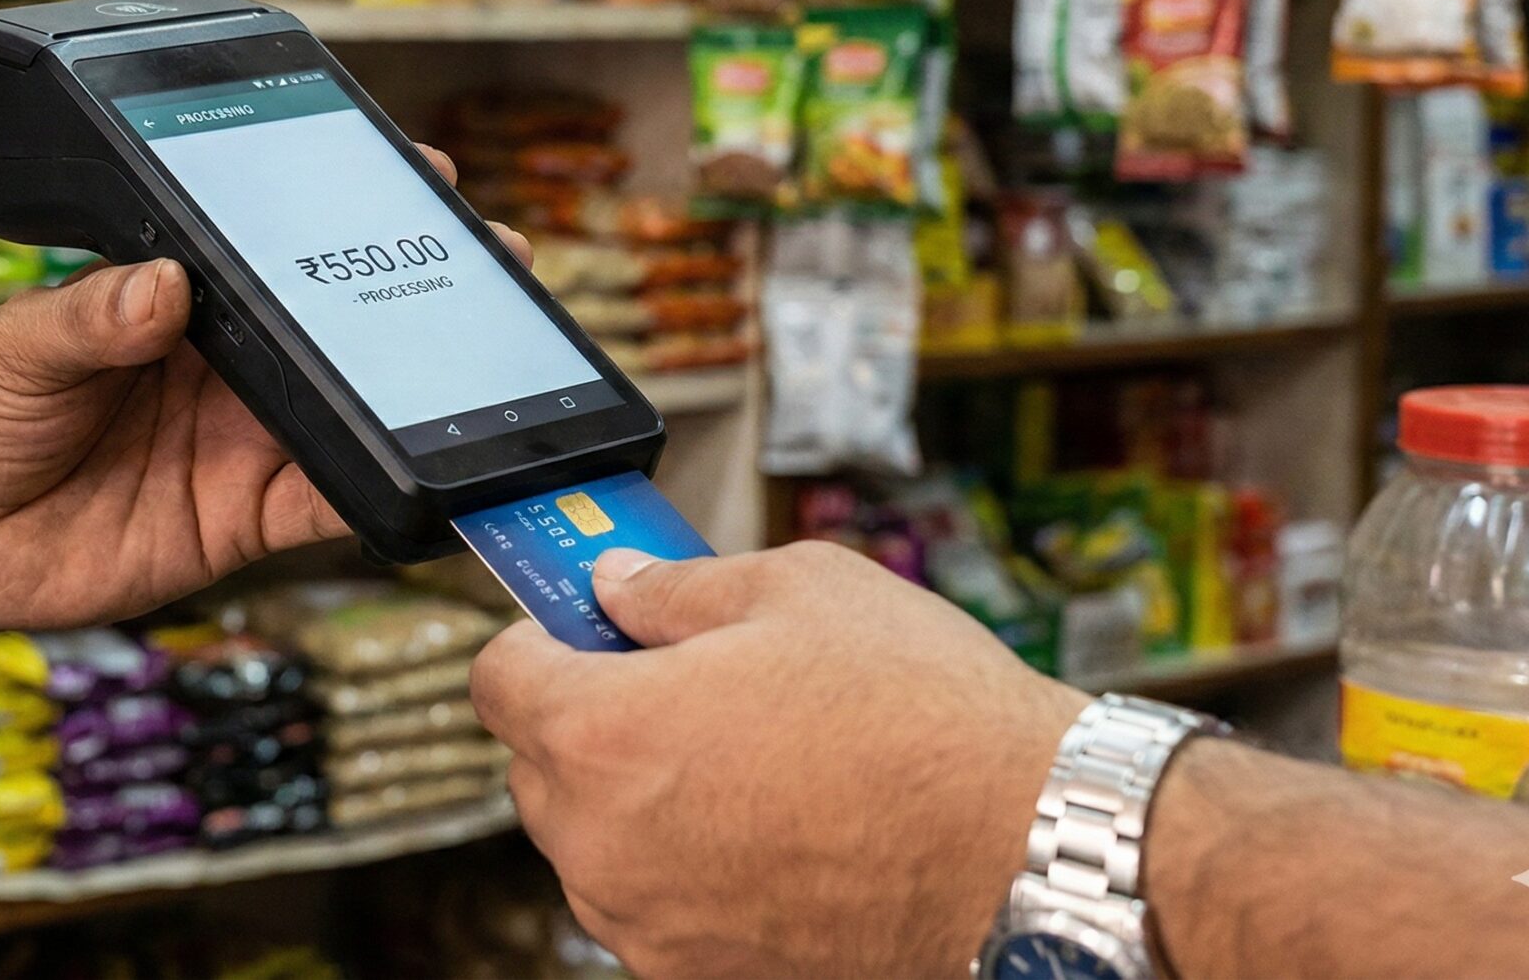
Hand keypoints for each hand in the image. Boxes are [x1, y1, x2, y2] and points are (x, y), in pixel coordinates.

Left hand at [0, 148, 526, 706]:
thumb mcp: (15, 346)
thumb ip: (85, 316)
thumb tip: (161, 286)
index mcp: (183, 299)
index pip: (275, 246)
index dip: (343, 212)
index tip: (410, 171)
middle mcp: (231, 365)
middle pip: (339, 320)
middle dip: (414, 285)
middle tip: (489, 253)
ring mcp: (248, 440)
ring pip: (355, 406)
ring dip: (420, 386)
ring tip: (485, 355)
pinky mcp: (249, 517)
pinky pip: (329, 500)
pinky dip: (379, 489)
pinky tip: (423, 471)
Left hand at [469, 541, 1086, 979]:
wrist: (1031, 852)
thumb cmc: (925, 720)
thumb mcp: (800, 590)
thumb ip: (677, 588)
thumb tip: (617, 587)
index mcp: (603, 734)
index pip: (496, 678)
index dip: (540, 637)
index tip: (582, 628)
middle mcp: (603, 846)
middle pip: (540, 767)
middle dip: (592, 716)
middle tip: (684, 682)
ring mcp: (651, 925)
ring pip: (597, 845)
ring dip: (639, 799)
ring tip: (751, 759)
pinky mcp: (704, 975)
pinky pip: (657, 905)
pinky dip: (691, 867)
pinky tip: (776, 828)